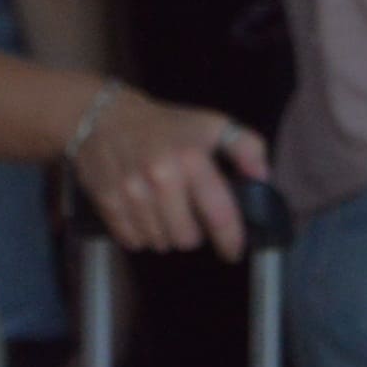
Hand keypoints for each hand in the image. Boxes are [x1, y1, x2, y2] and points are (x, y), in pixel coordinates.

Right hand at [67, 88, 267, 257]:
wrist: (104, 116)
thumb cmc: (164, 125)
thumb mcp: (213, 124)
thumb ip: (247, 147)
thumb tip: (263, 177)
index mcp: (191, 159)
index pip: (219, 215)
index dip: (230, 240)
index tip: (232, 251)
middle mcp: (161, 176)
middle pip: (186, 239)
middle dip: (191, 233)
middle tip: (187, 216)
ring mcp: (131, 191)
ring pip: (159, 242)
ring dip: (165, 234)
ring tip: (163, 212)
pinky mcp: (107, 201)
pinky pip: (132, 240)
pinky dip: (141, 234)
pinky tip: (143, 215)